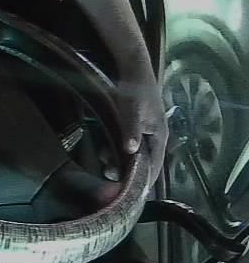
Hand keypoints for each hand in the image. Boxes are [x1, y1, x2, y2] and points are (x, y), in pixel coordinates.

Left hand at [114, 60, 168, 182]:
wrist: (133, 69)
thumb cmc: (136, 91)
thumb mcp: (133, 112)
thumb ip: (132, 131)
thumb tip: (131, 151)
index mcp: (159, 137)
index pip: (154, 166)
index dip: (144, 180)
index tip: (132, 193)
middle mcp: (153, 138)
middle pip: (142, 162)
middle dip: (127, 171)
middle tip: (109, 175)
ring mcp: (143, 132)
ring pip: (132, 154)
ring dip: (119, 160)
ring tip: (104, 162)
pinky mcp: (132, 126)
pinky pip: (125, 144)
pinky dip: (115, 149)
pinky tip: (103, 150)